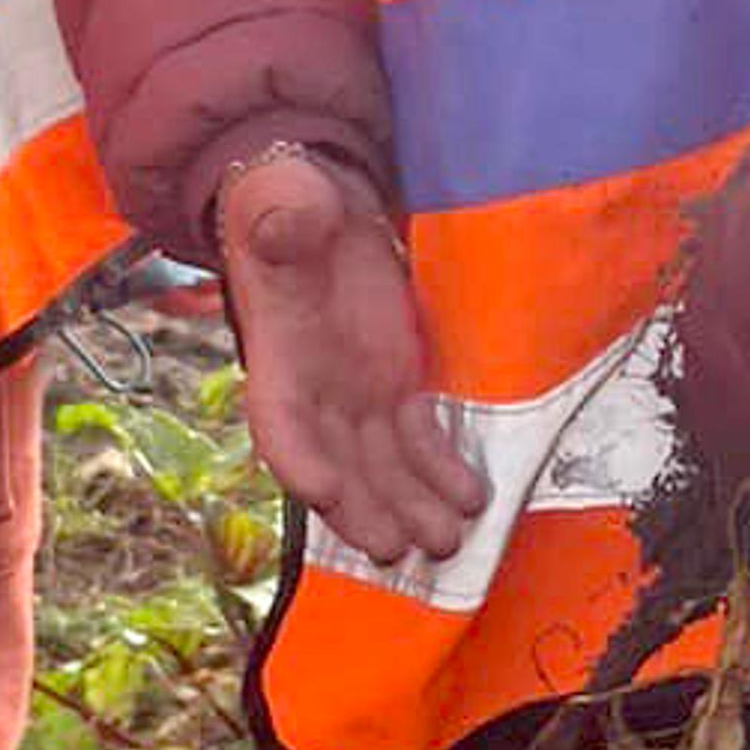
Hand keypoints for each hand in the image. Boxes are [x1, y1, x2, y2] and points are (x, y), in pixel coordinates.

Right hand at [212, 148, 482, 565]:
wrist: (321, 208)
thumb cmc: (290, 203)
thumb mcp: (282, 202)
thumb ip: (282, 218)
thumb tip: (289, 223)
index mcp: (278, 355)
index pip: (281, 420)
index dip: (298, 459)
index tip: (323, 490)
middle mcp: (315, 391)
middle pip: (336, 466)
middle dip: (365, 510)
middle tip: (397, 547)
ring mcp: (358, 397)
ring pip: (382, 467)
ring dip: (411, 508)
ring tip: (447, 540)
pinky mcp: (397, 388)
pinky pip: (419, 443)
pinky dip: (443, 472)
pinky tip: (471, 497)